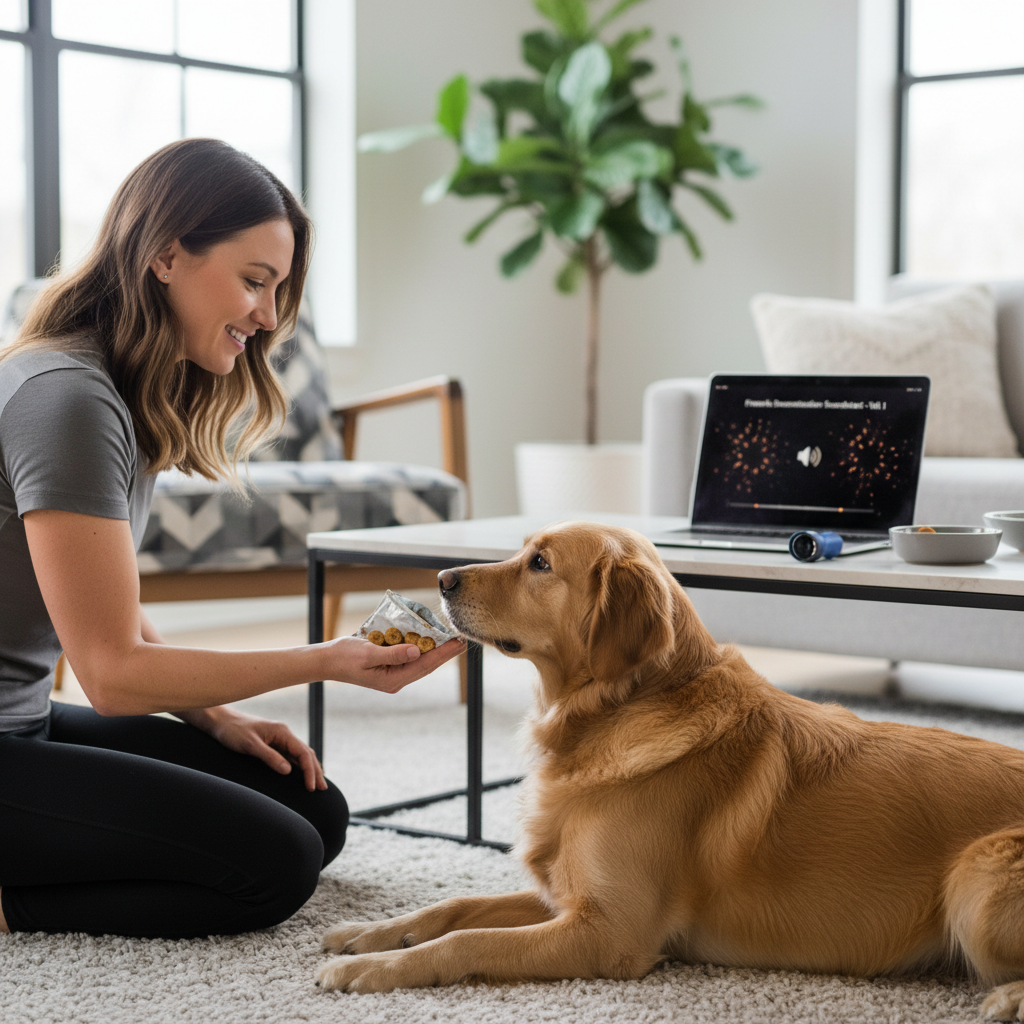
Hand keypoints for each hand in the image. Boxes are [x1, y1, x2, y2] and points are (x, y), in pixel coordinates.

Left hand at [184, 706, 326, 790]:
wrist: (220, 722)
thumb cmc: (233, 732)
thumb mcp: (250, 745)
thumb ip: (269, 757)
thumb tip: (289, 771)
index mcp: (282, 732)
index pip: (303, 752)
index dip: (309, 770)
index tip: (311, 787)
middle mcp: (284, 734)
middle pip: (306, 753)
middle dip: (315, 770)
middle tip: (322, 789)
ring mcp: (279, 738)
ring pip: (301, 754)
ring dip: (310, 768)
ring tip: (317, 783)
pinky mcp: (273, 743)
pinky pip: (291, 755)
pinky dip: (300, 765)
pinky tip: (302, 773)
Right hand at [323, 637, 466, 694]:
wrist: (326, 661)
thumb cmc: (344, 657)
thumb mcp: (368, 653)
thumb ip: (393, 653)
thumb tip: (417, 651)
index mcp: (393, 680)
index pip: (424, 665)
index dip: (443, 654)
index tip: (458, 643)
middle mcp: (396, 679)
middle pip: (426, 664)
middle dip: (444, 652)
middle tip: (461, 638)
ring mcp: (393, 674)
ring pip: (419, 661)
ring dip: (433, 649)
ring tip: (449, 637)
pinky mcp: (388, 666)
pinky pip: (409, 656)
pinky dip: (419, 646)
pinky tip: (428, 637)